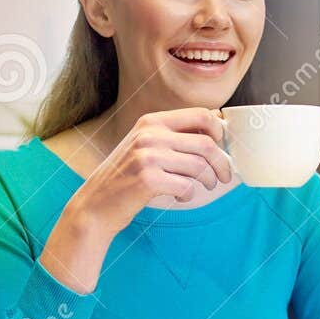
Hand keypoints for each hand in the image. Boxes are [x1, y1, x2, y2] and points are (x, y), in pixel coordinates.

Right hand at [74, 108, 232, 232]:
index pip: (202, 114)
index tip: (222, 147)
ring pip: (200, 166)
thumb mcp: (145, 146)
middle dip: (222, 163)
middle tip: (225, 177)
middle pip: (207, 143)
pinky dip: (190, 195)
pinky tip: (181, 197)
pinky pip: (187, 186)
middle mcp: (150, 134)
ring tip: (205, 187)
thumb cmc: (126, 177)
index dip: (219, 131)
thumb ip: (174, 136)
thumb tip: (217, 128)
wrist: (95, 204)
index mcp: (152, 121)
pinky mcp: (147, 179)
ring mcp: (147, 156)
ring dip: (209, 181)